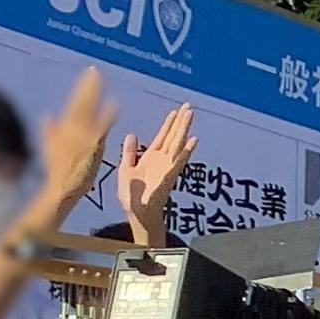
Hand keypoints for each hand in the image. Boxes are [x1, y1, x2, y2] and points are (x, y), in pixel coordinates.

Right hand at [33, 68, 115, 215]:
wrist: (62, 186)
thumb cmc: (58, 169)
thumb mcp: (49, 147)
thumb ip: (50, 130)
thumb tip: (47, 115)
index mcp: (64, 127)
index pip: (75, 103)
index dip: (82, 88)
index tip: (89, 74)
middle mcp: (73, 128)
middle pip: (81, 102)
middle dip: (88, 85)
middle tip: (94, 70)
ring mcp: (83, 135)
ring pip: (89, 109)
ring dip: (94, 93)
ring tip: (99, 78)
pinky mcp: (93, 145)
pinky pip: (102, 127)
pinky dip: (107, 115)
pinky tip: (115, 104)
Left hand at [117, 103, 195, 246]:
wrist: (136, 212)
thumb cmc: (131, 195)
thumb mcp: (125, 168)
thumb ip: (129, 152)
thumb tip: (131, 134)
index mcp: (150, 157)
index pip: (162, 136)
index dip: (168, 124)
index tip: (175, 111)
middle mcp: (162, 160)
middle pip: (173, 136)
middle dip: (180, 121)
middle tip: (189, 106)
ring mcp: (167, 167)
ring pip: (177, 143)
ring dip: (184, 128)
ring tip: (191, 115)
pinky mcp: (169, 175)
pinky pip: (179, 160)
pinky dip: (187, 151)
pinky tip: (194, 140)